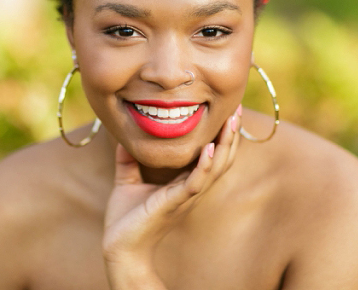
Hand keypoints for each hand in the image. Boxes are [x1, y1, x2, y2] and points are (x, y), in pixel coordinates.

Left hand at [102, 105, 241, 264]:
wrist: (120, 248)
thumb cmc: (126, 220)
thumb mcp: (127, 181)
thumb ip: (128, 160)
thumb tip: (124, 138)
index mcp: (184, 183)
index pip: (211, 155)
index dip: (221, 135)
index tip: (227, 111)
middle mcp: (191, 189)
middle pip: (221, 158)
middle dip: (231, 134)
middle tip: (238, 109)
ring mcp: (186, 197)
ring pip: (215, 168)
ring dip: (225, 144)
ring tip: (232, 122)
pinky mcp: (175, 203)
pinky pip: (196, 182)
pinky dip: (204, 165)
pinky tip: (209, 147)